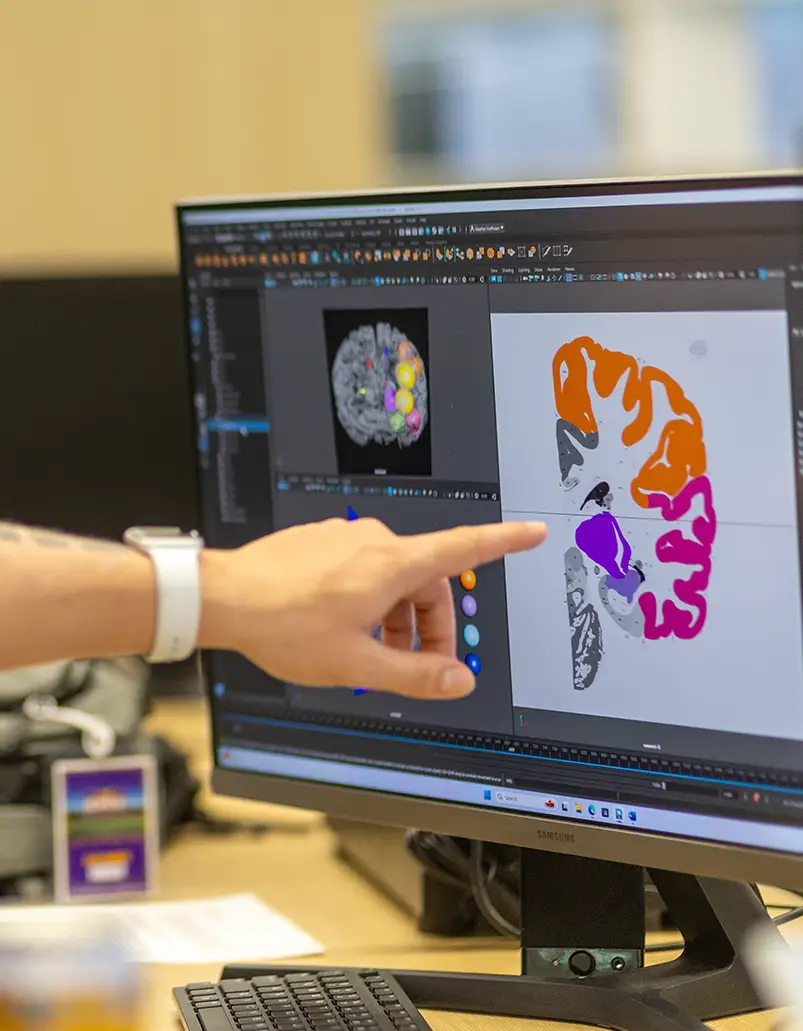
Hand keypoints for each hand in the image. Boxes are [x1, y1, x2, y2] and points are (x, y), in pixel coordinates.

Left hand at [200, 517, 546, 698]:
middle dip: (429, 626)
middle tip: (416, 667)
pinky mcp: (322, 541)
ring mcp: (345, 538)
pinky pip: (362, 569)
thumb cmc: (284, 624)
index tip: (531, 532)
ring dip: (395, 617)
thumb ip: (415, 676)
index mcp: (392, 565)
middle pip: (426, 582)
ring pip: (392, 579)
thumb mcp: (357, 664)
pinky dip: (367, 600)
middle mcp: (372, 542)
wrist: (225, 597)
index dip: (504, 542)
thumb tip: (459, 682)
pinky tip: (342, 629)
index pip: (464, 548)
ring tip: (370, 656)